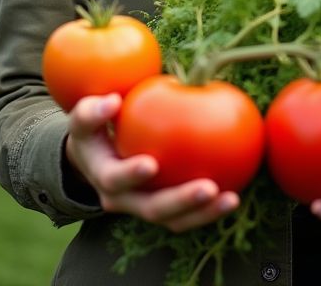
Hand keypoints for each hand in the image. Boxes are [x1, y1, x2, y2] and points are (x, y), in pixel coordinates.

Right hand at [64, 93, 238, 231]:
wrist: (96, 156)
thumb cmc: (94, 127)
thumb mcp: (85, 117)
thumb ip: (93, 110)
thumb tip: (113, 101)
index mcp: (103, 176)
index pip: (115, 179)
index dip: (131, 174)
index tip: (151, 164)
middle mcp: (123, 200)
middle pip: (152, 209)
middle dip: (180, 201)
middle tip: (207, 187)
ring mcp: (144, 208)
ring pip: (174, 220)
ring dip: (203, 213)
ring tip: (230, 199)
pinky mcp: (163, 210)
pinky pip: (188, 214)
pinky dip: (211, 208)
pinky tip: (235, 194)